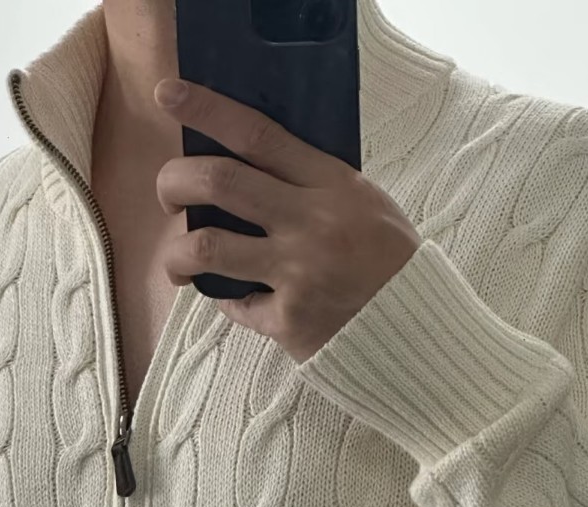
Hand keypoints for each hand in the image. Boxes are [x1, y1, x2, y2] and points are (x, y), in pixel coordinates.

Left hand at [152, 77, 420, 363]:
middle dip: (175, 181)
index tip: (169, 95)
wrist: (418, 329)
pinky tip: (240, 299)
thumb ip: (314, 184)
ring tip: (178, 261)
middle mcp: (310, 224)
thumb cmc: (389, 262)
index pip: (258, 135)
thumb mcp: (365, 204)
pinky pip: (237, 305)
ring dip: (178, 253)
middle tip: (169, 194)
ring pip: (208, 247)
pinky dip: (230, 301)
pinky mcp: (289, 321)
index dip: (207, 110)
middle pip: (219, 182)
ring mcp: (297, 274)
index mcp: (332, 185)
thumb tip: (251, 166)